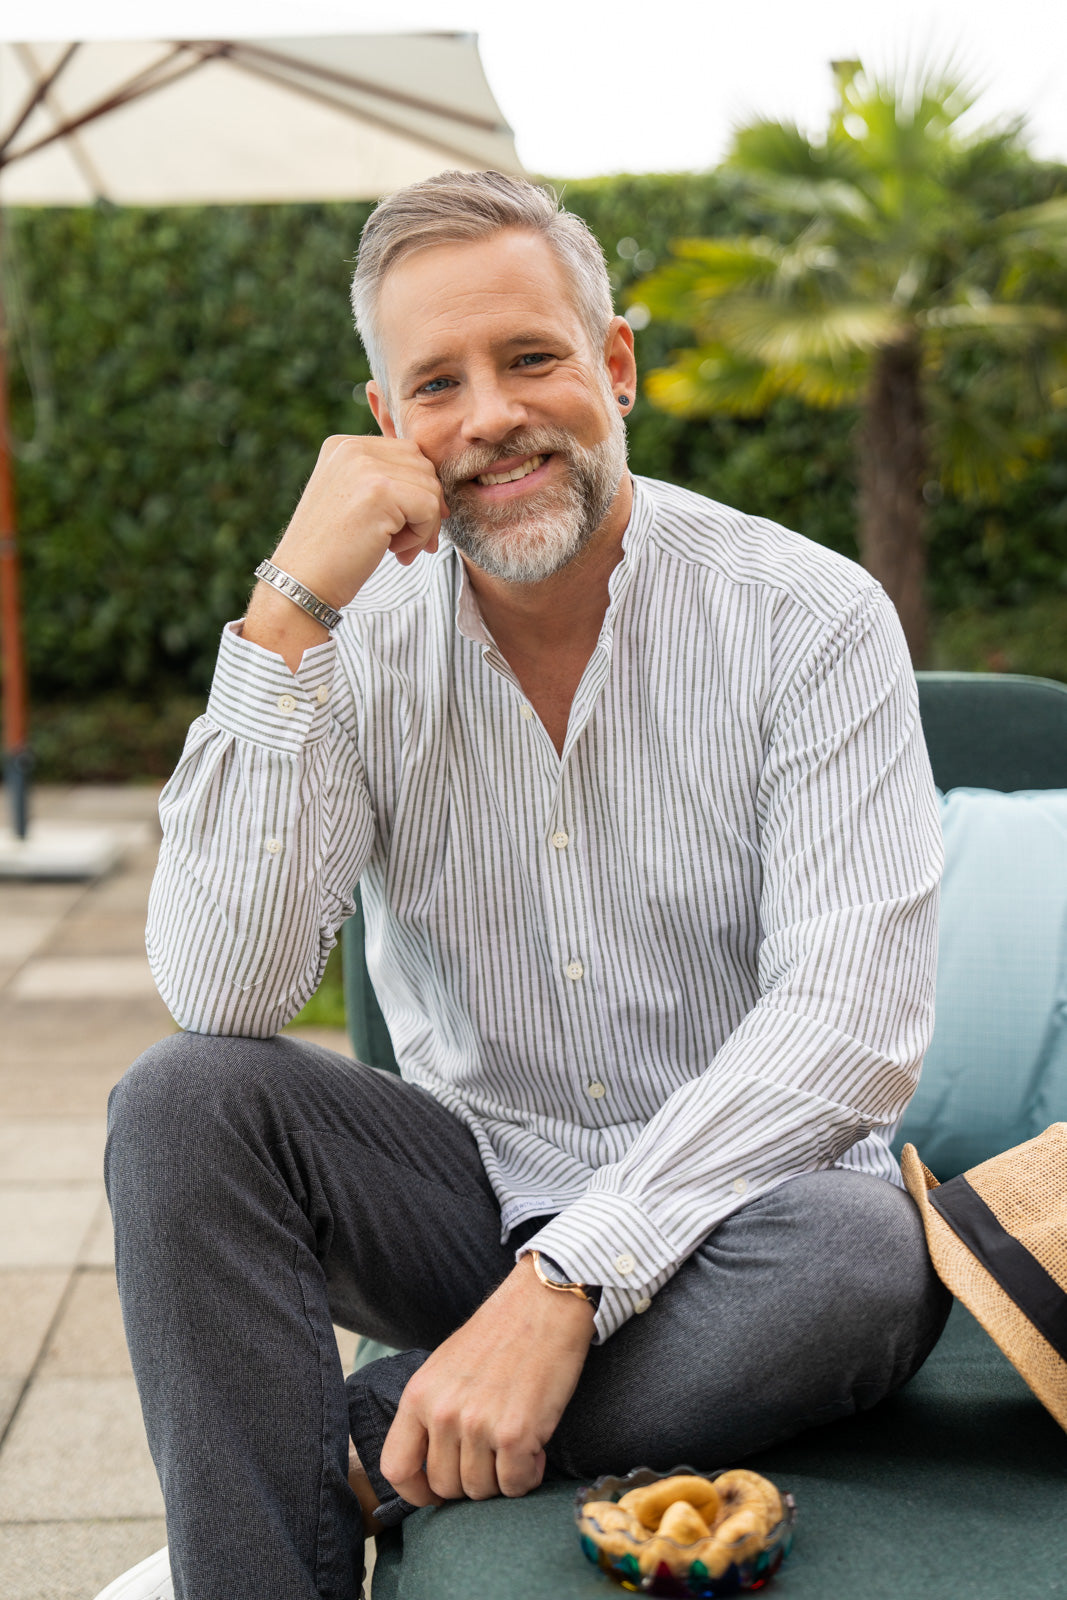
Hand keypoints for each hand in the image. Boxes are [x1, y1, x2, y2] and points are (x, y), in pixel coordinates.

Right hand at [272, 434, 448, 606]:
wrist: (303, 580)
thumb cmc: (332, 551)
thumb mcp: (354, 502)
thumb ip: (386, 483)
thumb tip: (440, 495)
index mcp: (344, 445)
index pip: (408, 454)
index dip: (416, 493)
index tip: (404, 527)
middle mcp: (353, 448)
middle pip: (424, 467)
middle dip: (425, 508)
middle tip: (405, 543)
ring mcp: (366, 466)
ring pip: (431, 488)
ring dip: (424, 525)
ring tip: (396, 548)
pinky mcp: (381, 491)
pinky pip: (430, 508)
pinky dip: (422, 535)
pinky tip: (395, 551)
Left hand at [380, 1255, 594, 1505]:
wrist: (545, 1302)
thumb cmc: (500, 1332)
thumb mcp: (446, 1366)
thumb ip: (433, 1410)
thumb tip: (430, 1463)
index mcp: (419, 1395)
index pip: (396, 1468)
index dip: (416, 1492)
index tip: (436, 1493)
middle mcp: (443, 1413)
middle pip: (446, 1486)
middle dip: (472, 1481)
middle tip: (493, 1456)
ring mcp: (478, 1424)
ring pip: (482, 1491)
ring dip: (503, 1477)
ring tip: (517, 1446)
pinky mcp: (516, 1433)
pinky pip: (516, 1484)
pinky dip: (530, 1475)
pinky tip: (536, 1448)